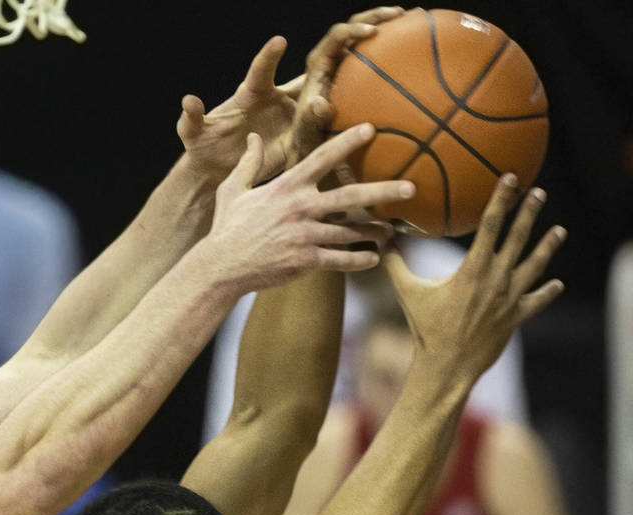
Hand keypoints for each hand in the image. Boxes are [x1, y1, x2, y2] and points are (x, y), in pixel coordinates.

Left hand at [177, 7, 404, 180]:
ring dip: (366, 44)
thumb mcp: (195, 134)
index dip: (268, 57)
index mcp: (253, 92)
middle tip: (380, 17)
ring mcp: (300, 103)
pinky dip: (364, 85)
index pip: (263, 71)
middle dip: (350, 29)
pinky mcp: (310, 123)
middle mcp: (282, 90)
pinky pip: (339, 101)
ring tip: (398, 20)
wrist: (222, 166)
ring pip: (336, 69)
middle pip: (319, 52)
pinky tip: (400, 70)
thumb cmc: (207, 146)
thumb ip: (191, 118)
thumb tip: (187, 100)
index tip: (279, 42)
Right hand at [199, 124, 409, 290]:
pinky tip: (374, 259)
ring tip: (393, 231)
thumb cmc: (226, 228)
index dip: (348, 142)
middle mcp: (300, 208)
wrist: (220, 266)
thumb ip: (247, 163)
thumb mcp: (232, 190)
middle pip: (350, 195)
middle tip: (411, 188)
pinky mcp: (305, 261)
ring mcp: (304, 235)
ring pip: (351, 231)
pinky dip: (360, 260)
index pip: (322, 158)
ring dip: (375, 231)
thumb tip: (251, 137)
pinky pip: (340, 260)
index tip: (372, 129)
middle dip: (384, 191)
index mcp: (286, 187)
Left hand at [287, 6, 405, 164]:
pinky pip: (378, 55)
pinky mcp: (360, 75)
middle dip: (376, 16)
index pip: (336, 36)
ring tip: (414, 17)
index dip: (353, 29)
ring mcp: (347, 66)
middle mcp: (333, 61)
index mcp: (319, 66)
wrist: (315, 149)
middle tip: (400, 13)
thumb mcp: (308, 132)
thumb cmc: (310, 140)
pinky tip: (420, 44)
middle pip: (353, 26)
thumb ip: (311, 119)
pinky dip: (396, 45)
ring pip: (368, 36)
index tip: (373, 32)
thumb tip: (320, 104)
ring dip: (389, 24)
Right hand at [383, 176, 566, 381]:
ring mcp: (510, 298)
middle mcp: (497, 279)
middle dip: (529, 212)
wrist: (447, 365)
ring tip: (559, 230)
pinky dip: (547, 291)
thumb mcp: (407, 293)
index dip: (501, 199)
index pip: (490, 225)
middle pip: (518, 238)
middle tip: (539, 192)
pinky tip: (556, 284)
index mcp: (473, 269)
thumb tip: (381, 239)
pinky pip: (537, 300)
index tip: (511, 179)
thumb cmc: (426, 329)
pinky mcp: (516, 317)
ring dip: (548, 246)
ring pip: (535, 265)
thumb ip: (395, 263)